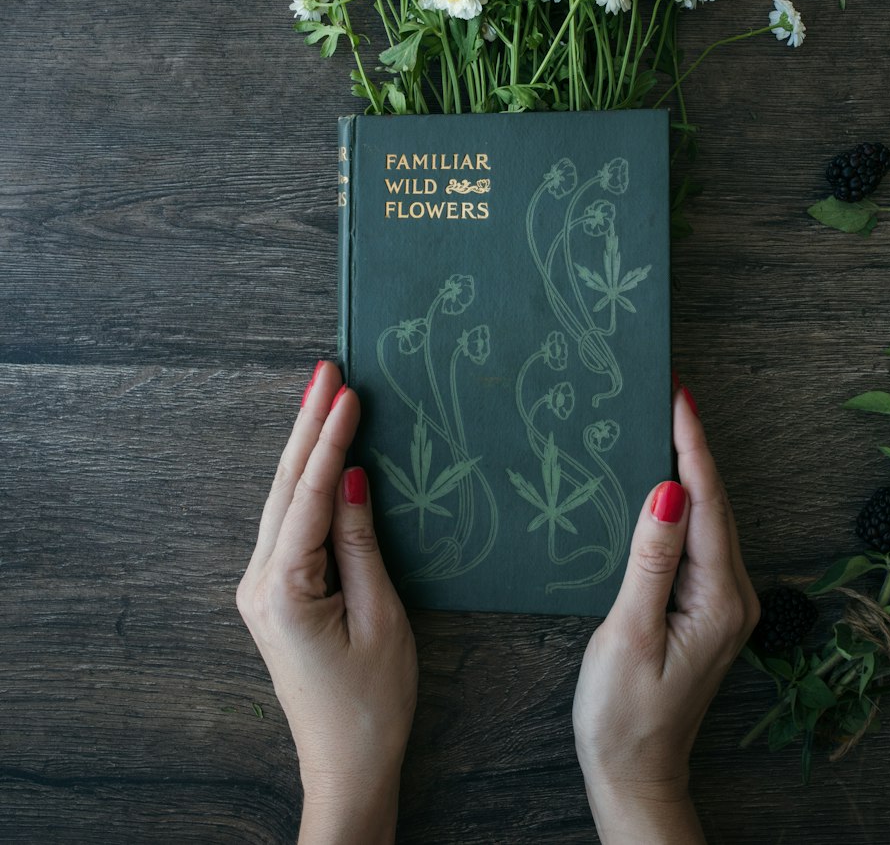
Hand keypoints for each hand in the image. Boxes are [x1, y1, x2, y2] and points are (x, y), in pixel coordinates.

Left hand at [237, 362, 417, 844]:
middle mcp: (259, 582)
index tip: (347, 390)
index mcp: (284, 589)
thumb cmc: (373, 705)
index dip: (330, 439)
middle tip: (325, 369)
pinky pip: (288, 523)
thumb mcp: (381, 618)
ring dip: (302, 446)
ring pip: (281, 500)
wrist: (347, 768)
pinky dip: (302, 482)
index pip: (308, 494)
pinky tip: (315, 455)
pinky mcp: (274, 594)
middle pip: (284, 486)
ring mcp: (261, 588)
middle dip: (307, 424)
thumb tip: (348, 478)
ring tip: (320, 395)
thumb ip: (360, 543)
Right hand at [572, 385, 758, 844]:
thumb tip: (668, 491)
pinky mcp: (706, 609)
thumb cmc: (624, 714)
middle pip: (714, 503)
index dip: (692, 445)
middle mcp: (733, 595)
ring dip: (688, 469)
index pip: (707, 502)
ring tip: (665, 421)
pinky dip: (683, 502)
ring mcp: (723, 603)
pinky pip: (699, 540)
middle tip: (669, 392)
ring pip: (709, 518)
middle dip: (693, 445)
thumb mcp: (628, 635)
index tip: (679, 395)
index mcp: (718, 598)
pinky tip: (664, 483)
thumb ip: (650, 561)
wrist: (636, 773)